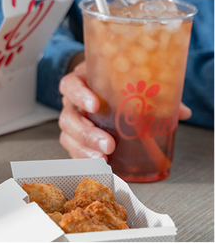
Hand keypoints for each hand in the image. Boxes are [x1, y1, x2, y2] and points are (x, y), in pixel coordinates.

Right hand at [58, 61, 192, 159]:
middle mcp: (71, 103)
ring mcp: (73, 122)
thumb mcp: (125, 82)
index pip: (70, 85)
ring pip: (68, 137)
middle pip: (68, 118)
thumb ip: (151, 94)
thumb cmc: (110, 86)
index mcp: (80, 83)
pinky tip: (100, 166)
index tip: (95, 105)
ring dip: (85, 150)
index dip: (79, 95)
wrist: (97, 89)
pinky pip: (74, 151)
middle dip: (86, 134)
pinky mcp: (75, 140)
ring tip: (103, 159)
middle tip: (108, 144)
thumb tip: (181, 111)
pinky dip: (86, 160)